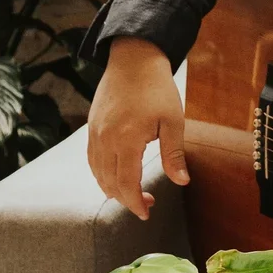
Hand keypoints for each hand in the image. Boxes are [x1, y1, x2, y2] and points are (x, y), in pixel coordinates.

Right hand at [87, 38, 188, 219]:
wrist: (133, 59)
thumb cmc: (157, 89)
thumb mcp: (173, 121)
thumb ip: (174, 154)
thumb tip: (181, 182)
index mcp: (126, 140)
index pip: (126, 184)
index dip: (135, 203)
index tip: (146, 214)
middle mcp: (105, 139)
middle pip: (110, 183)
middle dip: (127, 199)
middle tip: (147, 204)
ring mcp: (95, 133)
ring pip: (97, 173)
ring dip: (113, 188)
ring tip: (133, 193)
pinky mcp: (91, 127)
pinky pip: (92, 159)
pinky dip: (101, 174)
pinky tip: (115, 176)